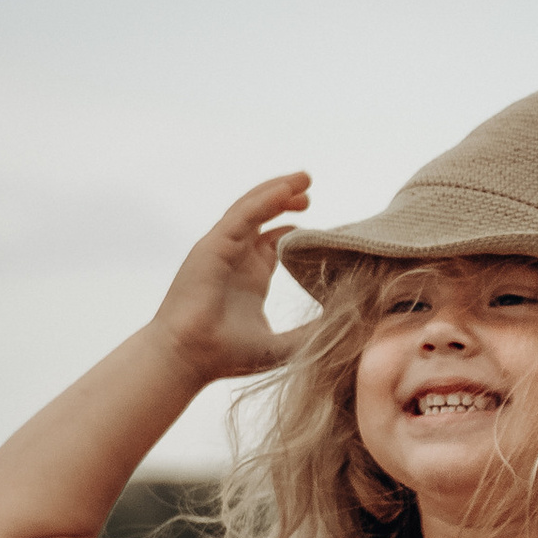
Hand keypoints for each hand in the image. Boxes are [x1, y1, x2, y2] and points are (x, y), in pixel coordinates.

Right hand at [150, 173, 313, 387]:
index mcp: (251, 276)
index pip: (274, 241)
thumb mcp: (282, 345)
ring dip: (277, 190)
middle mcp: (236, 258)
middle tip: (310, 191)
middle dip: (287, 200)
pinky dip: (263, 201)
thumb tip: (348, 330)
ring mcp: (222, 248)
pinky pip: (241, 216)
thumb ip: (311, 334)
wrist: (189, 358)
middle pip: (263, 217)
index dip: (294, 228)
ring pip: (252, 208)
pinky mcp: (212, 246)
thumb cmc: (226, 356)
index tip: (319, 223)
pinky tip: (285, 190)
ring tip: (303, 179)